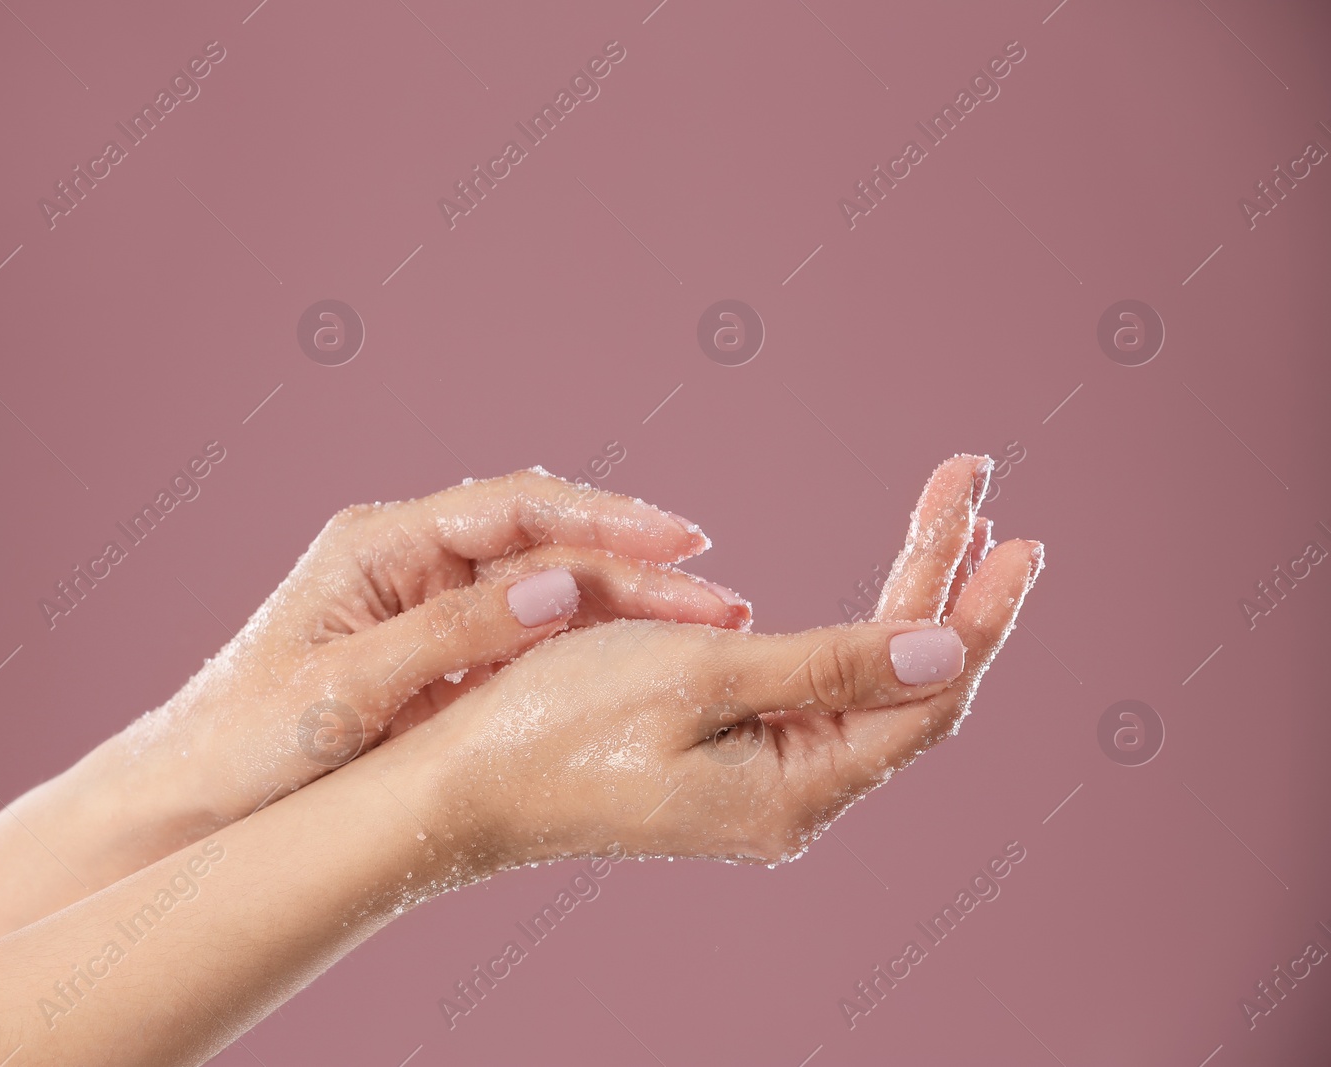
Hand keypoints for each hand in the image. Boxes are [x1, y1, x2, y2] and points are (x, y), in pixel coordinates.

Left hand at [89, 468, 751, 850]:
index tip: (684, 538)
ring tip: (707, 623)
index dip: (606, 518)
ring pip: (544, 584)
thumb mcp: (349, 691)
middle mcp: (409, 557)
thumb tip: (559, 585)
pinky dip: (585, 638)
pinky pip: (526, 630)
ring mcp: (425, 601)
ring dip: (621, 601)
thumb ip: (453, 634)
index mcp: (379, 544)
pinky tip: (641, 655)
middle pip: (543, 540)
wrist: (194, 797)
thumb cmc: (249, 740)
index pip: (515, 509)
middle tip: (721, 595)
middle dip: (633, 562)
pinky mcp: (436, 649)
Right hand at [375, 455, 1041, 870]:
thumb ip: (834, 664)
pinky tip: (869, 601)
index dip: (978, 612)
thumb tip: (951, 648)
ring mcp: (759, 782)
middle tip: (976, 493)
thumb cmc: (557, 725)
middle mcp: (792, 797)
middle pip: (904, 684)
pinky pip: (818, 693)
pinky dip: (850, 632)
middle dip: (943, 583)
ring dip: (903, 599)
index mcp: (795, 788)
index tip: (1016, 534)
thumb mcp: (700, 674)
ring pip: (865, 683)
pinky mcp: (725, 761)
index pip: (927, 695)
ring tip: (942, 522)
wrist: (451, 786)